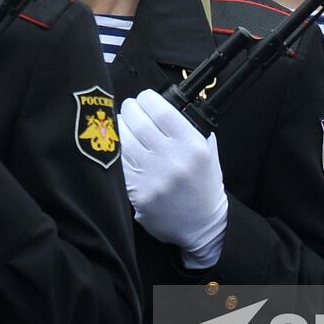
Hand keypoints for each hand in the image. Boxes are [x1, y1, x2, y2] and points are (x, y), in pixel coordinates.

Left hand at [119, 89, 226, 268]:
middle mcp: (173, 160)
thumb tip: (162, 107)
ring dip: (119, 127)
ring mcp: (153, 177)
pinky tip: (118, 145)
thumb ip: (190, 129)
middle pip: (138, 122)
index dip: (148, 99)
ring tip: (121, 123)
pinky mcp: (138, 192)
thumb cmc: (203, 186)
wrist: (201, 225)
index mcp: (193, 146)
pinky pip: (119, 163)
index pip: (162, 111)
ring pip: (124, 140)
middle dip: (130, 109)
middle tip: (129, 108)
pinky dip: (116, 150)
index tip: (144, 98)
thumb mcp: (208, 153)